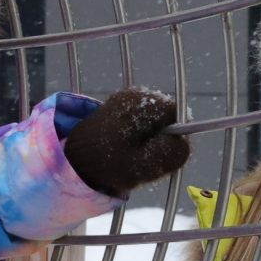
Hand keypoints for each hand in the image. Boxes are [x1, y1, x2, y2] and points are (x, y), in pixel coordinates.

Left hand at [62, 86, 190, 196]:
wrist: (76, 159)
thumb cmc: (110, 163)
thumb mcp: (145, 166)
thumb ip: (171, 154)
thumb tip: (185, 141)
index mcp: (142, 105)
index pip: (177, 114)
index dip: (173, 135)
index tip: (157, 151)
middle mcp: (136, 94)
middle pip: (167, 115)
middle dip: (161, 136)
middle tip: (142, 155)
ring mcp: (128, 97)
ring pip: (156, 119)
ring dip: (150, 137)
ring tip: (131, 152)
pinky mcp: (122, 104)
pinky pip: (144, 120)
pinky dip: (140, 134)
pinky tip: (126, 145)